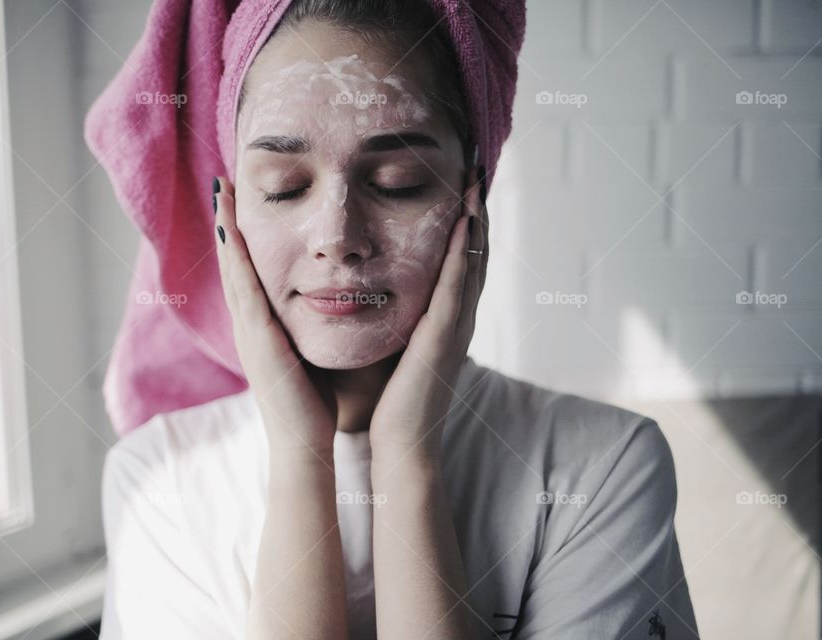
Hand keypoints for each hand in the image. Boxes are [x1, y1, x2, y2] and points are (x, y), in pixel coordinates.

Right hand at [213, 176, 337, 458]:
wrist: (304, 447)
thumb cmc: (313, 407)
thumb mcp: (309, 356)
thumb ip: (311, 330)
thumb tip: (331, 305)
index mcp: (263, 329)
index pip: (249, 274)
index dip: (242, 239)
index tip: (241, 202)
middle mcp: (249, 325)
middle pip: (234, 263)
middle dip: (227, 222)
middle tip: (222, 182)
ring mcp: (248, 331)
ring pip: (233, 269)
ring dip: (225, 228)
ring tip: (221, 190)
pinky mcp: (257, 338)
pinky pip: (243, 288)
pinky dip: (235, 257)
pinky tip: (230, 227)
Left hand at [368, 166, 487, 457]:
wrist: (397, 444)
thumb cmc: (388, 400)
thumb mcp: (391, 344)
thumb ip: (389, 315)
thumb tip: (367, 285)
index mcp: (443, 320)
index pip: (458, 262)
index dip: (463, 224)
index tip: (457, 185)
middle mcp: (457, 319)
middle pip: (474, 254)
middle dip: (475, 211)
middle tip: (475, 169)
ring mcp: (456, 328)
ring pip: (473, 263)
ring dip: (476, 221)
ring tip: (475, 180)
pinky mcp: (445, 338)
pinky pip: (458, 286)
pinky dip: (465, 253)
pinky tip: (465, 221)